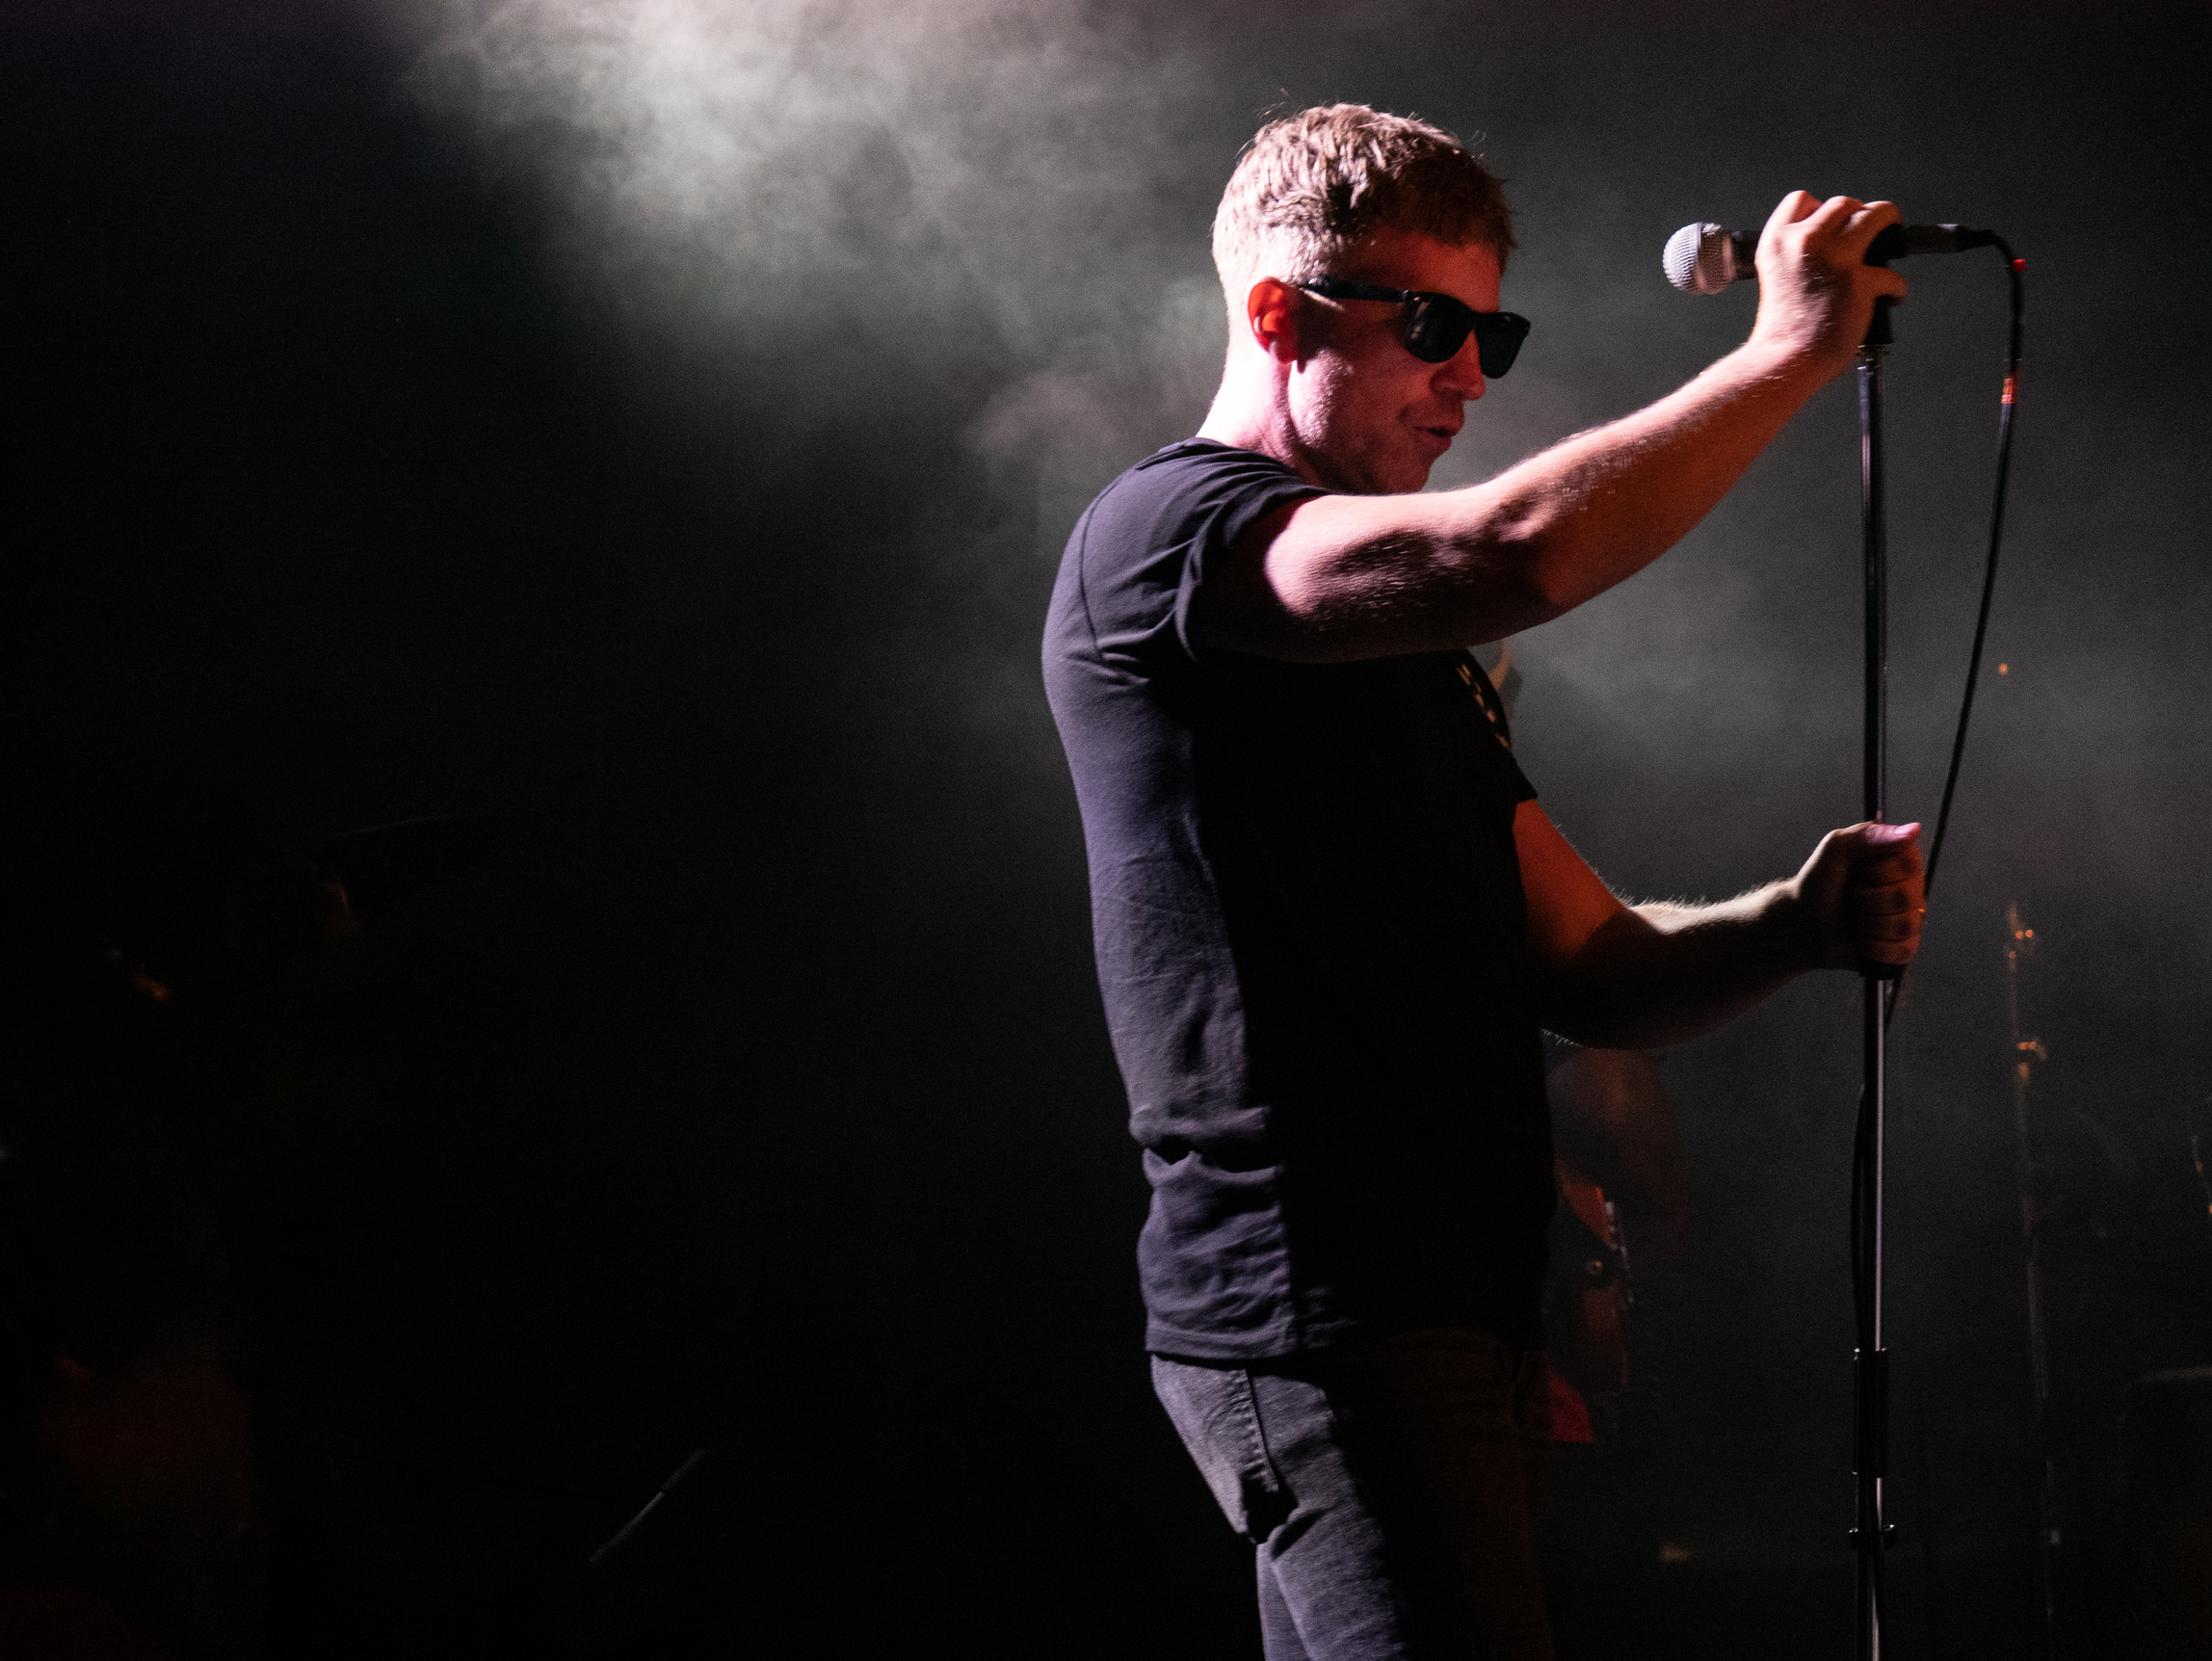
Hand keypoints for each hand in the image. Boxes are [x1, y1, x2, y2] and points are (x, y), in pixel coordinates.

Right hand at [1746, 192, 1910, 379]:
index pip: (1801, 199)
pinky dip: (1897, 287)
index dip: (1821, 207)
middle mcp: (1805, 242)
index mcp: (1777, 242)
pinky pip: (1893, 274)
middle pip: (1844, 204)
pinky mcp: (1861, 280)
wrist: (1784, 361)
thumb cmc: (1780, 332)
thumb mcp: (1776, 278)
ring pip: (1876, 215)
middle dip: (1859, 214)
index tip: (1832, 220)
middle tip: (1869, 230)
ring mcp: (1835, 258)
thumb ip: (1799, 256)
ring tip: (1894, 236)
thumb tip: (1833, 247)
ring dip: (1888, 223)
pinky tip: (1891, 298)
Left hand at [1787, 821, 1925, 971]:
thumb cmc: (1818, 884)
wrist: (1801, 922)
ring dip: (1868, 924)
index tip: (1857, 872)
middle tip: (1852, 897)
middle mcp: (1910, 888)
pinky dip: (1874, 946)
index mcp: (1899, 861)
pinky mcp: (1904, 947)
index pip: (1910, 863)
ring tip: (1854, 917)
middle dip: (1867, 900)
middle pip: (1907, 897)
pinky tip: (1861, 939)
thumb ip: (1868, 835)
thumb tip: (1912, 830)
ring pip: (1905, 925)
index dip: (1878, 872)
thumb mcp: (1834, 849)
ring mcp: (1910, 918)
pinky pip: (1902, 950)